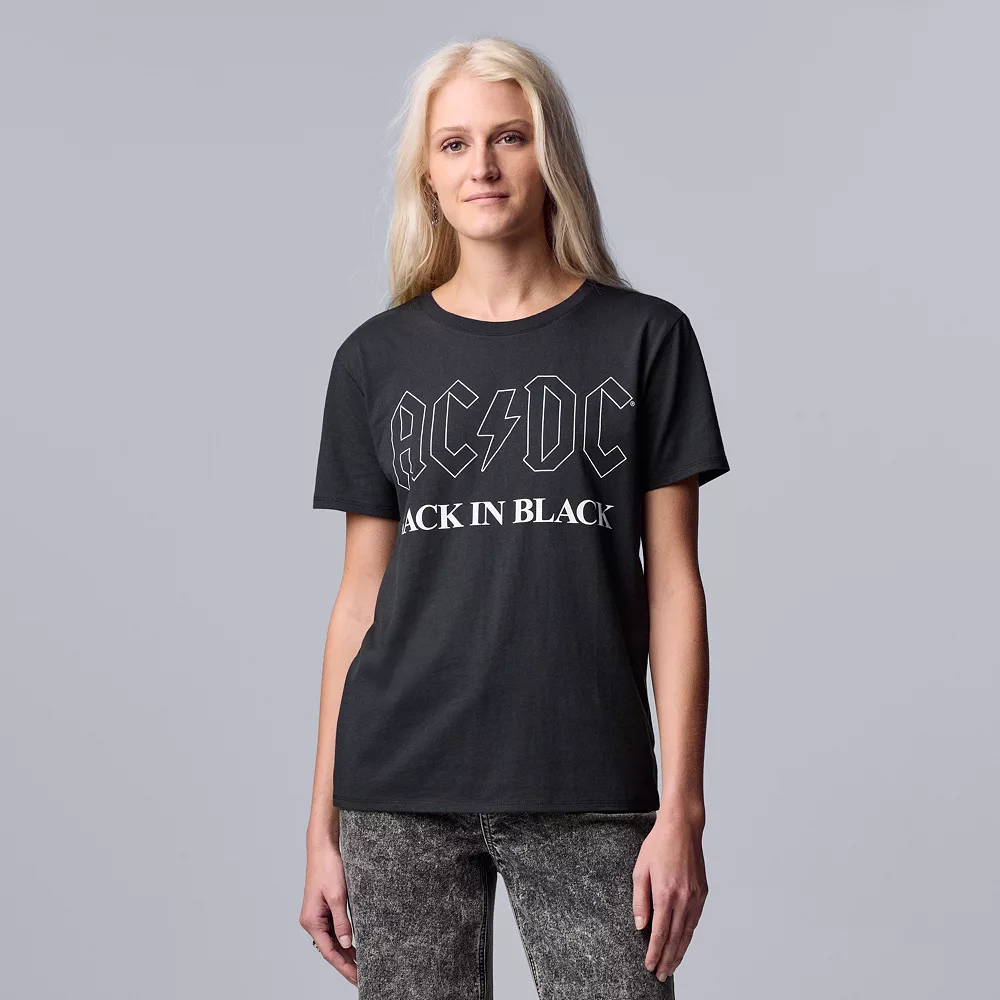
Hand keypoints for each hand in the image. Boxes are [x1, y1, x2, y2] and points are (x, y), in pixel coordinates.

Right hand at [299, 834, 356, 985]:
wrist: (323, 847)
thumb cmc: (328, 867)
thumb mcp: (338, 896)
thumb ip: (342, 922)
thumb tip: (346, 945)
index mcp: (312, 921)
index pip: (329, 952)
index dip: (344, 967)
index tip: (357, 978)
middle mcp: (312, 921)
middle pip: (330, 950)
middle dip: (346, 964)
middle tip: (363, 977)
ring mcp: (318, 916)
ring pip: (332, 941)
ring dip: (346, 954)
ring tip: (361, 967)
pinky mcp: (324, 909)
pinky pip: (334, 930)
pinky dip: (344, 940)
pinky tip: (354, 947)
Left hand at [632, 810, 707, 980]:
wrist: (683, 828)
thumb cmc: (658, 845)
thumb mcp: (640, 870)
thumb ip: (640, 900)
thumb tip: (641, 926)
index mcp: (666, 893)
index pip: (660, 933)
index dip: (655, 952)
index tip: (649, 966)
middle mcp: (684, 898)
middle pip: (676, 938)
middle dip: (667, 959)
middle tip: (660, 975)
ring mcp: (696, 897)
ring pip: (688, 933)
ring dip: (679, 953)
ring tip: (670, 966)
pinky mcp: (702, 893)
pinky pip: (695, 921)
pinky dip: (688, 936)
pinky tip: (682, 944)